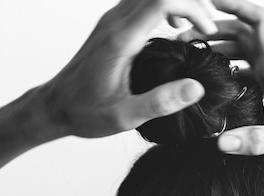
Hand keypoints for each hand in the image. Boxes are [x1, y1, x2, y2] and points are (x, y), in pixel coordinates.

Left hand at [40, 0, 217, 138]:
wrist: (56, 106)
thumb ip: (161, 102)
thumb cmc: (86, 112)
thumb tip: (197, 87)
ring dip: (177, 3)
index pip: (162, 0)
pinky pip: (143, 3)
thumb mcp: (126, 116)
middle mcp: (115, 22)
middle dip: (190, 3)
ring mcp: (112, 20)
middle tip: (207, 28)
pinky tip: (174, 28)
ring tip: (195, 27)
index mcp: (121, 39)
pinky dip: (164, 7)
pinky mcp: (112, 25)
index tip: (207, 31)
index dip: (192, 7)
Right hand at [182, 0, 263, 158]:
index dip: (233, 4)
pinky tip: (224, 86)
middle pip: (244, 34)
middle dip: (215, 29)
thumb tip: (221, 143)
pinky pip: (254, 72)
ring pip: (248, 52)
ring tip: (197, 58)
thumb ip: (259, 141)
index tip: (205, 1)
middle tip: (185, 38)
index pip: (257, 20)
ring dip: (224, 49)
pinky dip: (235, 70)